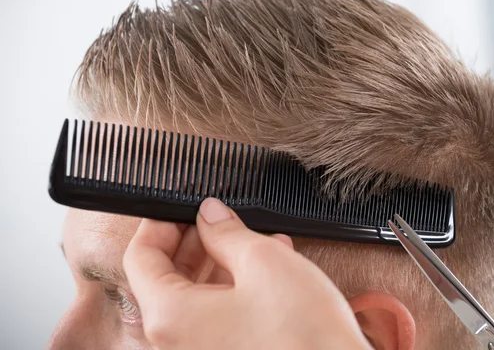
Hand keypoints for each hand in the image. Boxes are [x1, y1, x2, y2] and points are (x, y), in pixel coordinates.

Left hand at [123, 197, 372, 349]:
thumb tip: (210, 214)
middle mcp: (177, 342)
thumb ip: (227, 232)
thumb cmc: (303, 336)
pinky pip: (217, 316)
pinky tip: (267, 267)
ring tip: (251, 237)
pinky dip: (233, 287)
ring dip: (219, 261)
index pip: (141, 258)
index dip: (159, 223)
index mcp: (171, 316)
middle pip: (166, 278)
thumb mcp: (263, 262)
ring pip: (195, 297)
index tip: (181, 206)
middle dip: (193, 241)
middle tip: (217, 218)